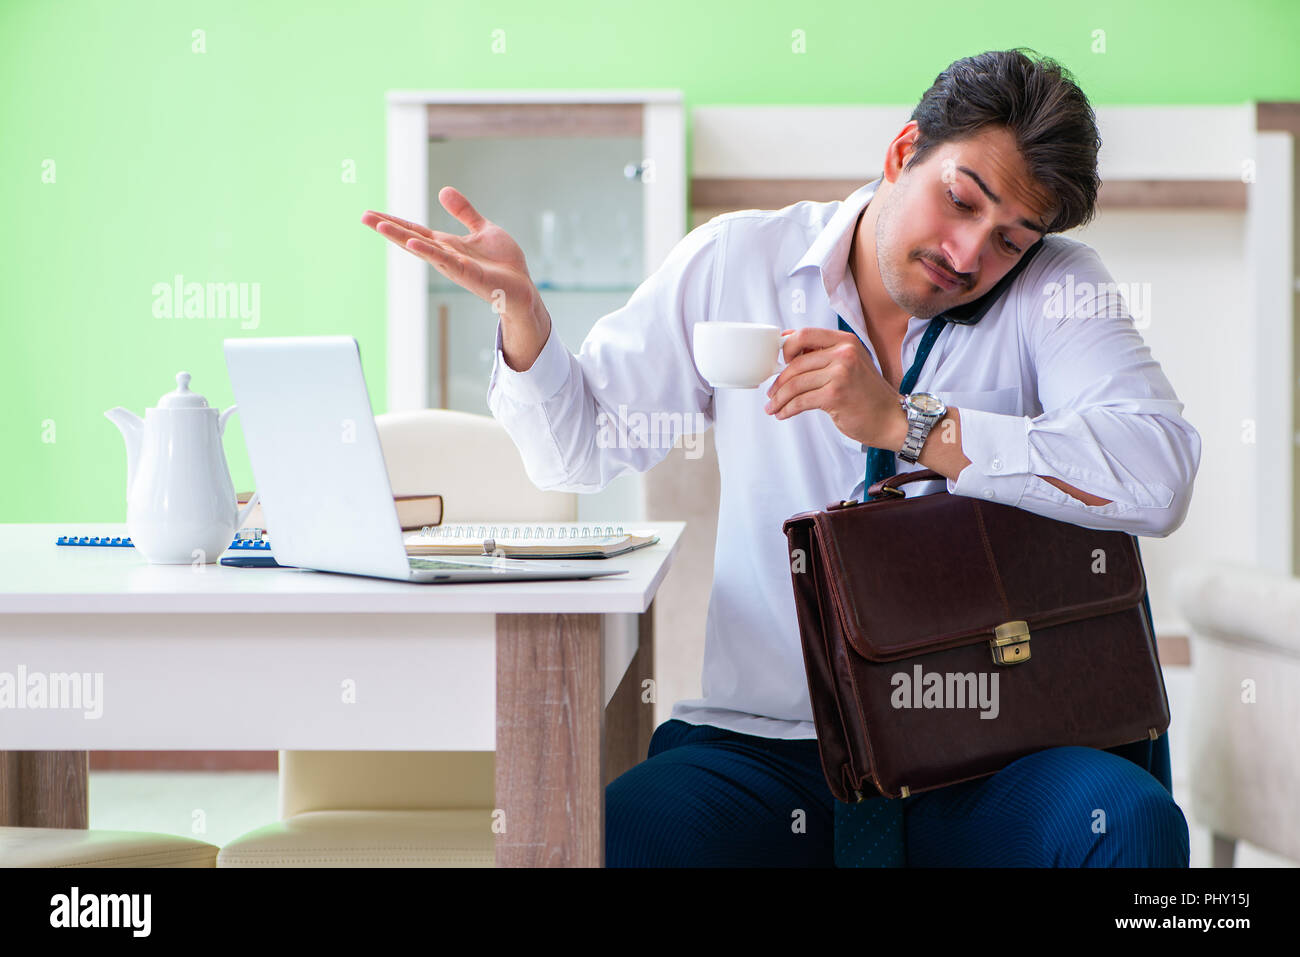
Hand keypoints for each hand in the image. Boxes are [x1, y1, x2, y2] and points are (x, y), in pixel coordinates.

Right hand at [362, 188, 551, 368]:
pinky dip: (428, 252)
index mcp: (447, 245)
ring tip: (380, 226)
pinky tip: (412, 243)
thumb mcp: (482, 229)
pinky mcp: (469, 274)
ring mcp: (454, 266)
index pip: (415, 231)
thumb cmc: (502, 263)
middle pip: (411, 238)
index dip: (394, 222)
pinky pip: (445, 261)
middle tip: (363, 216)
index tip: (371, 214)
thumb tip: (443, 190)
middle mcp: (445, 256)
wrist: (521, 287)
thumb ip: (464, 212)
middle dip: (388, 228)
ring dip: (401, 238)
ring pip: (423, 249)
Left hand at [763, 327, 906, 449]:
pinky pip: (800, 401)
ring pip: (795, 384)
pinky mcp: (835, 395)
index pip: (803, 335)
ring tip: (773, 407)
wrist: (890, 419)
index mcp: (845, 341)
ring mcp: (840, 373)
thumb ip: (824, 352)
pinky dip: (787, 409)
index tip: (780, 364)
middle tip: (771, 393)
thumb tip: (789, 342)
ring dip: (779, 398)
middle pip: (795, 363)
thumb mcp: (850, 363)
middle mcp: (843, 353)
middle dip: (778, 382)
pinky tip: (783, 414)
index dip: (786, 348)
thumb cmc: (868, 394)